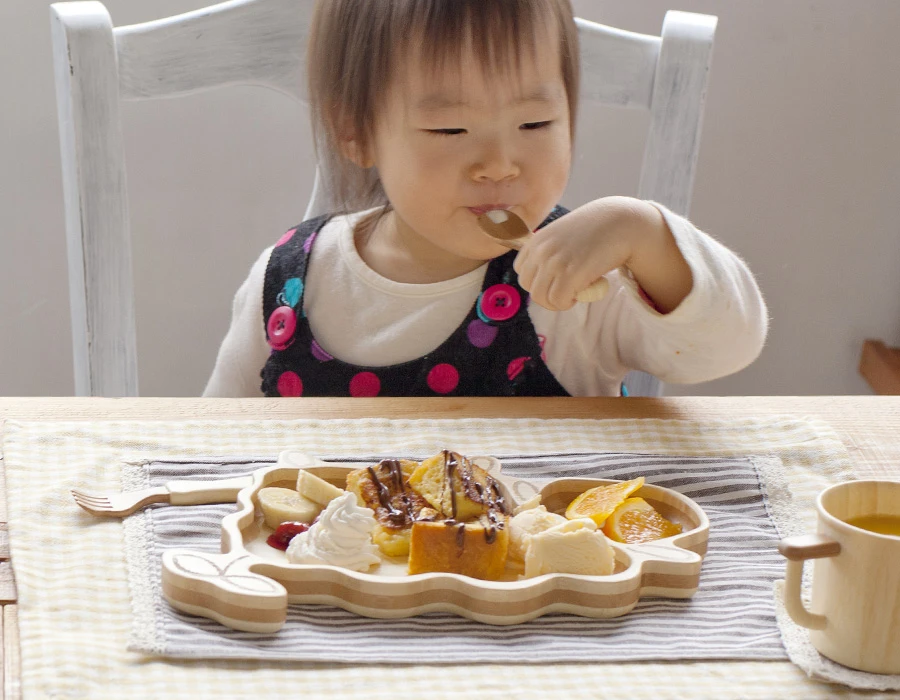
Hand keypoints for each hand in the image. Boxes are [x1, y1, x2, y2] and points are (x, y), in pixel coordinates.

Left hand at [513, 197, 692, 312]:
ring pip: (541, 298)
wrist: (620, 223)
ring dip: (558, 301)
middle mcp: (541, 251)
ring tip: (575, 291)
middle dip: (546, 293)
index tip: (555, 279)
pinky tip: (583, 292)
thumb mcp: (562, 235)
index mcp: (536, 241)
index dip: (538, 279)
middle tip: (567, 289)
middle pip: (529, 287)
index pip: (521, 271)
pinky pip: (558, 301)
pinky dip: (568, 302)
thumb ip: (548, 252)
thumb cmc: (595, 231)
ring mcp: (554, 262)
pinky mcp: (570, 274)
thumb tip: (542, 276)